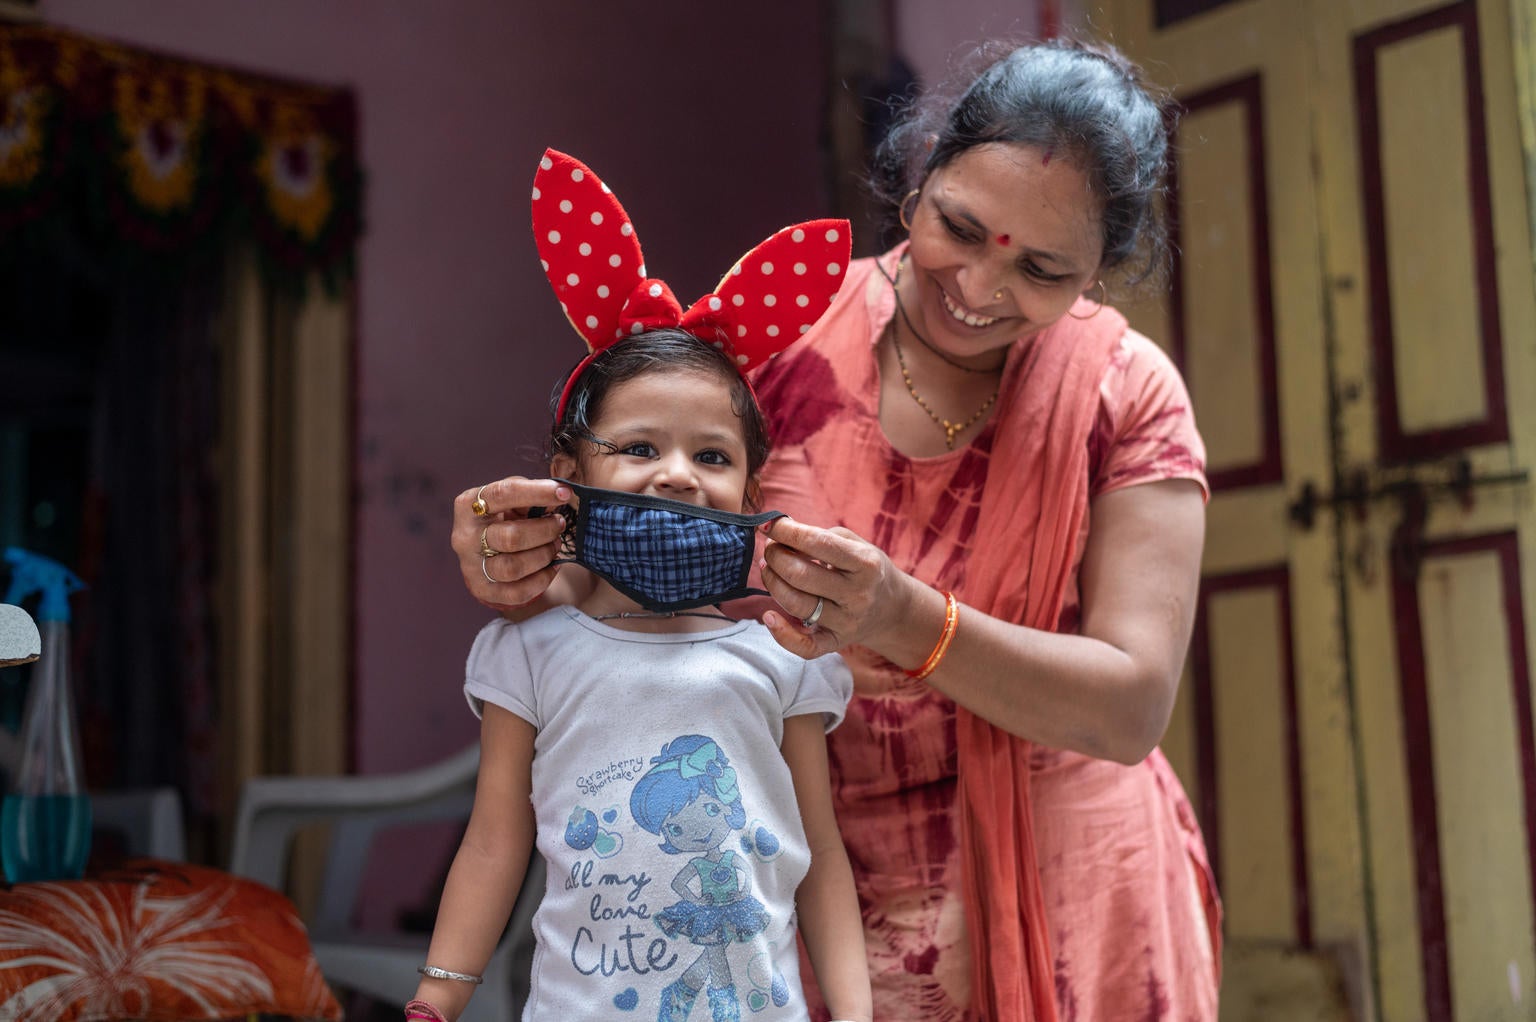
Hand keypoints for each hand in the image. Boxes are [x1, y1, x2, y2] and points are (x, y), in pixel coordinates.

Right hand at [452, 477, 571, 611]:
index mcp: (469, 505)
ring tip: (555, 545)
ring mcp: (471, 566)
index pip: (503, 494)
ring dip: (544, 556)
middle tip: (560, 525)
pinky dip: (542, 580)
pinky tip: (551, 567)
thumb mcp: (511, 499)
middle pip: (511, 537)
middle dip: (545, 531)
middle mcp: (465, 536)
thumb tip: (560, 495)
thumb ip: (532, 494)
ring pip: (513, 568)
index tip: (564, 492)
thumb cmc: (502, 517)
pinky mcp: (482, 589)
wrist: (483, 551)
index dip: (537, 492)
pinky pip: (517, 592)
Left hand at [757, 517, 915, 658]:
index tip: (768, 524)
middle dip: (775, 557)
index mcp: (866, 564)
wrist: (892, 608)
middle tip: (771, 549)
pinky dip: (782, 634)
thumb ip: (820, 537)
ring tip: (769, 569)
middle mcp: (858, 595)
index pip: (819, 543)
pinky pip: (805, 647)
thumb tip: (777, 533)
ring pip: (796, 604)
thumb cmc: (865, 569)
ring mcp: (847, 622)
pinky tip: (769, 616)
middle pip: (801, 575)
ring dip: (772, 583)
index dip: (787, 532)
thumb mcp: (854, 544)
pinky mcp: (836, 642)